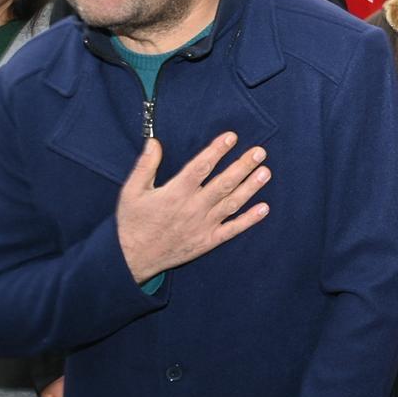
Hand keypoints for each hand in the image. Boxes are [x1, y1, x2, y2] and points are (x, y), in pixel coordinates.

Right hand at [117, 134, 271, 284]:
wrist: (131, 260)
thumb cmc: (132, 222)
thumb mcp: (131, 192)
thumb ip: (145, 166)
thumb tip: (154, 141)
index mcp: (174, 193)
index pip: (200, 168)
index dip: (217, 151)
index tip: (232, 137)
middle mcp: (192, 208)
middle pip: (223, 184)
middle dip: (243, 166)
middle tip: (260, 151)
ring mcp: (202, 226)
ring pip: (231, 204)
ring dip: (250, 188)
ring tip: (265, 172)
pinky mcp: (207, 241)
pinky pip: (232, 230)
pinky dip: (249, 220)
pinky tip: (264, 208)